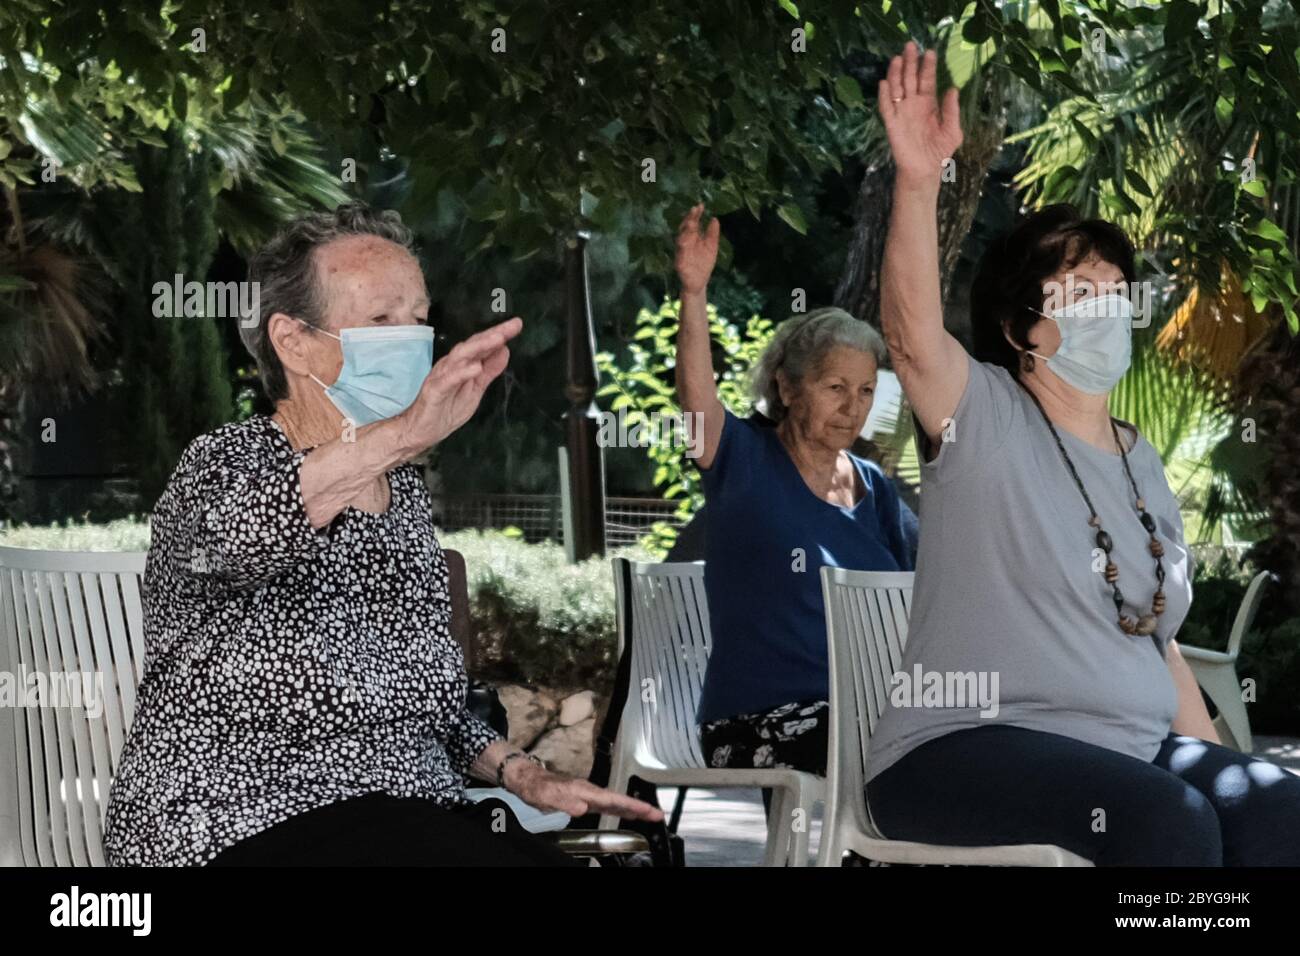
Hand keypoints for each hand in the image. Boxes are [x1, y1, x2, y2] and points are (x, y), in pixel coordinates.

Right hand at [395, 316, 522, 454]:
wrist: (419, 432)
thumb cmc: (445, 410)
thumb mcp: (475, 390)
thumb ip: (489, 371)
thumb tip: (505, 350)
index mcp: (461, 364)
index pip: (481, 345)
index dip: (498, 334)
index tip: (516, 324)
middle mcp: (451, 365)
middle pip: (473, 345)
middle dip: (493, 335)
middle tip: (511, 327)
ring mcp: (441, 377)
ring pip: (460, 357)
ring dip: (479, 347)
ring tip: (498, 339)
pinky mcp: (434, 391)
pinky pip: (448, 380)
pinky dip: (461, 372)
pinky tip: (475, 367)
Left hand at [505, 759, 664, 822]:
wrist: (526, 777)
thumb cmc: (536, 787)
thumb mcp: (546, 796)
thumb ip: (564, 802)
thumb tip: (582, 808)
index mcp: (583, 790)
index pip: (612, 799)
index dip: (631, 805)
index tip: (648, 810)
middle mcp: (588, 791)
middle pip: (618, 800)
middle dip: (639, 807)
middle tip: (658, 814)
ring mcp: (587, 794)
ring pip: (614, 802)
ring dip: (631, 808)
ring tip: (648, 815)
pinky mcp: (584, 798)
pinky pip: (606, 805)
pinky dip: (619, 809)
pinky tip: (625, 813)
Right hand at [675, 202, 719, 295]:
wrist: (699, 283)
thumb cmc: (704, 264)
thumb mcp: (711, 247)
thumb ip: (712, 234)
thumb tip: (714, 219)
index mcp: (693, 238)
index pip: (693, 223)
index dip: (695, 215)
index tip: (700, 206)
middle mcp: (686, 243)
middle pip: (685, 229)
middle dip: (689, 219)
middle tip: (694, 210)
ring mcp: (681, 252)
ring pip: (681, 239)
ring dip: (685, 231)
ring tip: (691, 222)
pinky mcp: (679, 263)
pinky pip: (680, 254)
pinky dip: (682, 248)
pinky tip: (685, 240)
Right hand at [878, 42, 962, 186]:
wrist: (925, 170)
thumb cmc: (940, 151)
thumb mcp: (953, 130)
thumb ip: (952, 110)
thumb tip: (952, 89)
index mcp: (929, 103)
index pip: (927, 80)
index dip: (928, 66)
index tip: (929, 52)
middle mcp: (914, 104)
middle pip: (910, 78)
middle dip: (910, 62)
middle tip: (910, 45)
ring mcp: (902, 113)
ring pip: (897, 88)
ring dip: (896, 74)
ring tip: (897, 58)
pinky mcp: (891, 124)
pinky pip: (886, 107)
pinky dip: (884, 96)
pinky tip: (885, 83)